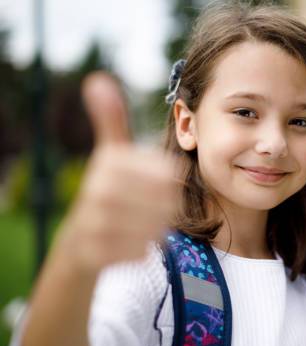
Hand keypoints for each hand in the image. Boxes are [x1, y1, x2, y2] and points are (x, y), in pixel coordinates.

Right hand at [60, 72, 179, 274]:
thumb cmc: (108, 190)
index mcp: (112, 162)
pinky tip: (130, 242)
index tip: (156, 187)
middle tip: (153, 210)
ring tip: (142, 224)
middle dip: (165, 210)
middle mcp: (99, 190)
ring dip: (156, 230)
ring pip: (157, 230)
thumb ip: (112, 120)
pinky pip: (142, 252)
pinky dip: (143, 250)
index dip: (171, 186)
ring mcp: (95, 222)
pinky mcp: (96, 252)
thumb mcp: (111, 153)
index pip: (170, 176)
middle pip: (167, 204)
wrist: (81, 237)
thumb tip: (97, 80)